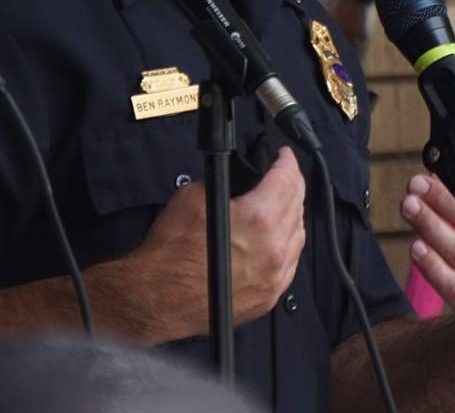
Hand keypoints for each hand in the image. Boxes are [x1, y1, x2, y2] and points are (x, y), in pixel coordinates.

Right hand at [132, 147, 305, 336]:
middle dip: (291, 183)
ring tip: (281, 203)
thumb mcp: (192, 196)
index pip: (286, 179)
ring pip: (298, 235)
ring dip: (292, 214)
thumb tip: (238, 181)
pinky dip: (287, 245)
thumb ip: (226, 183)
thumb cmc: (169, 255)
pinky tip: (278, 237)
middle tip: (283, 174)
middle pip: (297, 204)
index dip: (286, 161)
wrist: (156, 299)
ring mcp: (274, 276)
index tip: (283, 156)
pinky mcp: (268, 295)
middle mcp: (273, 248)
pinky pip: (290, 263)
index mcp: (258, 219)